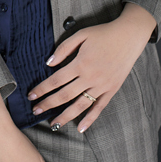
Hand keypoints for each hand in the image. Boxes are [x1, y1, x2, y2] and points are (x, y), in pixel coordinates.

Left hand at [27, 2, 156, 131]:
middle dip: (48, 104)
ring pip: (80, 105)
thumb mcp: (81, 34)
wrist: (129, 36)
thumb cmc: (103, 33)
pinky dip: (90, 119)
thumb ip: (64, 48)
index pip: (56, 80)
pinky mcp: (111, 89)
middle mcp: (90, 77)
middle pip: (65, 95)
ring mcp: (102, 85)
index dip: (42, 89)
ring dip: (65, 116)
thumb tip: (49, 63)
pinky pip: (99, 107)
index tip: (31, 96)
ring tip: (53, 124)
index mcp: (80, 63)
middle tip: (35, 111)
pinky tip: (81, 128)